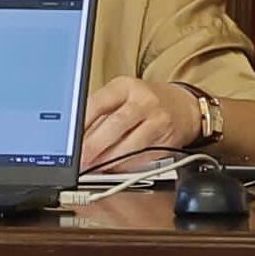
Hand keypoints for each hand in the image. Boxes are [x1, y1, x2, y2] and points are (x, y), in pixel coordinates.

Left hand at [82, 75, 201, 171]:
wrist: (183, 106)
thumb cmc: (145, 101)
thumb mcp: (122, 96)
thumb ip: (100, 113)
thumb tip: (78, 139)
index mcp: (126, 86)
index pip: (99, 104)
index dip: (83, 125)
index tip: (71, 141)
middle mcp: (144, 101)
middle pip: (116, 125)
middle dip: (95, 146)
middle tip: (82, 160)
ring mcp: (158, 120)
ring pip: (131, 145)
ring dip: (110, 160)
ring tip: (95, 168)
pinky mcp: (168, 139)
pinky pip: (143, 157)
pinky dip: (126, 166)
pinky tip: (114, 169)